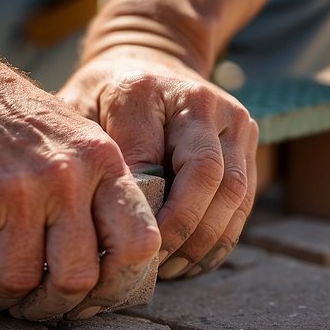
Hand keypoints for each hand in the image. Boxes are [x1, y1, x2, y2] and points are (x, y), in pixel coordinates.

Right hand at [0, 50, 160, 320]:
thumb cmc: (8, 117)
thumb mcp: (74, 138)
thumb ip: (97, 193)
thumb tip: (106, 274)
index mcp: (102, 162)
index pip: (138, 244)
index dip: (117, 285)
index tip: (90, 294)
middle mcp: (65, 177)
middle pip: (74, 280)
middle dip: (50, 307)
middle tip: (29, 304)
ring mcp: (13, 190)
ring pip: (17, 283)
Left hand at [58, 45, 258, 278]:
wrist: (150, 58)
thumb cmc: (104, 97)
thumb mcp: (79, 113)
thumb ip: (87, 155)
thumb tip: (92, 219)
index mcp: (145, 90)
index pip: (149, 159)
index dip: (141, 210)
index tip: (119, 246)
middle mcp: (200, 100)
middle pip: (207, 176)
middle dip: (181, 230)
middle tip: (151, 267)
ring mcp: (233, 119)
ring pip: (234, 193)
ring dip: (204, 241)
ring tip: (170, 270)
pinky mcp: (250, 141)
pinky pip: (244, 201)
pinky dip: (220, 237)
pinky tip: (190, 260)